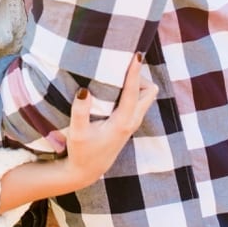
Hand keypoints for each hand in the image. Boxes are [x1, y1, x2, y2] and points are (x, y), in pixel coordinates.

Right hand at [57, 55, 157, 190]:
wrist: (87, 171)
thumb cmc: (82, 152)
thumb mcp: (77, 133)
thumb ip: (80, 112)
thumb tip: (84, 90)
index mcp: (123, 122)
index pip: (134, 92)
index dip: (135, 72)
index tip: (137, 54)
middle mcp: (132, 121)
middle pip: (149, 91)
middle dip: (139, 76)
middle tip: (120, 65)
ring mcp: (132, 123)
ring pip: (146, 96)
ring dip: (137, 83)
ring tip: (117, 73)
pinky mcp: (127, 123)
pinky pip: (138, 100)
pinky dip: (132, 90)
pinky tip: (115, 86)